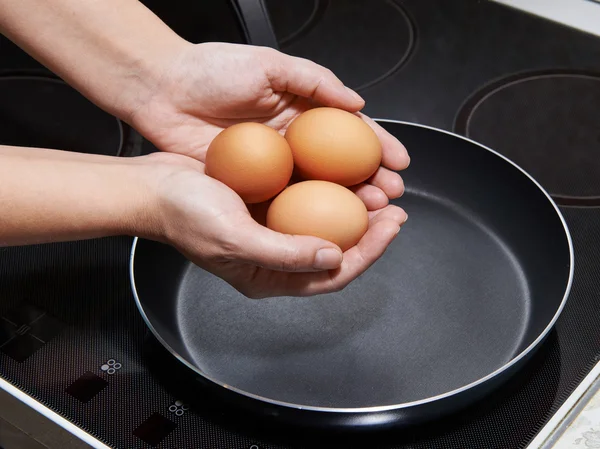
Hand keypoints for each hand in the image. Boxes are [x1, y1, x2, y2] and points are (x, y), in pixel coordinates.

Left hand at [131, 42, 409, 211]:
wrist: (163, 91)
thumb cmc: (211, 70)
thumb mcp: (269, 64)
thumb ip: (315, 82)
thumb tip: (356, 103)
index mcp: (301, 111)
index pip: (350, 132)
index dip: (378, 147)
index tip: (400, 163)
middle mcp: (293, 142)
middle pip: (341, 167)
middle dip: (371, 182)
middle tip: (390, 197)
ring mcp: (274, 167)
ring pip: (319, 190)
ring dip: (347, 203)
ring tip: (371, 212)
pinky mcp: (251, 185)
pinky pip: (286, 202)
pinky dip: (308, 215)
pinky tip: (327, 224)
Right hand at [146, 153, 406, 298]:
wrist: (154, 187)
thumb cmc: (185, 215)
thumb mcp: (236, 238)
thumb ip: (286, 254)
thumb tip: (334, 257)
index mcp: (269, 277)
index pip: (331, 275)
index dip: (367, 253)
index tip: (390, 226)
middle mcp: (275, 257)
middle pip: (336, 252)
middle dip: (370, 234)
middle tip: (395, 209)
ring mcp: (272, 230)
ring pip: (325, 226)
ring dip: (354, 211)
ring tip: (379, 192)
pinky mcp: (267, 206)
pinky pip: (307, 202)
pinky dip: (330, 192)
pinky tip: (343, 176)